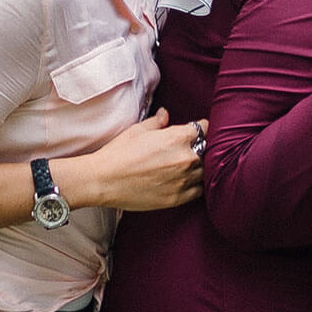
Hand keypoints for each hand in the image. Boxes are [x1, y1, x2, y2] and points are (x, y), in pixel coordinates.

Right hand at [74, 109, 204, 210]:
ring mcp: (183, 180)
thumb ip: (158, 122)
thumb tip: (166, 113)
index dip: (201, 128)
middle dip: (201, 148)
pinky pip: (199, 191)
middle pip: (207, 151)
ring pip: (205, 171)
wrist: (104, 181)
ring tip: (189, 166)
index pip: (204, 129)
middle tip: (193, 148)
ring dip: (200, 167)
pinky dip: (196, 185)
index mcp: (178, 137)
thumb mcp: (138, 130)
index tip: (198, 130)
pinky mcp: (177, 198)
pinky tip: (187, 182)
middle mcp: (185, 158)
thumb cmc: (119, 153)